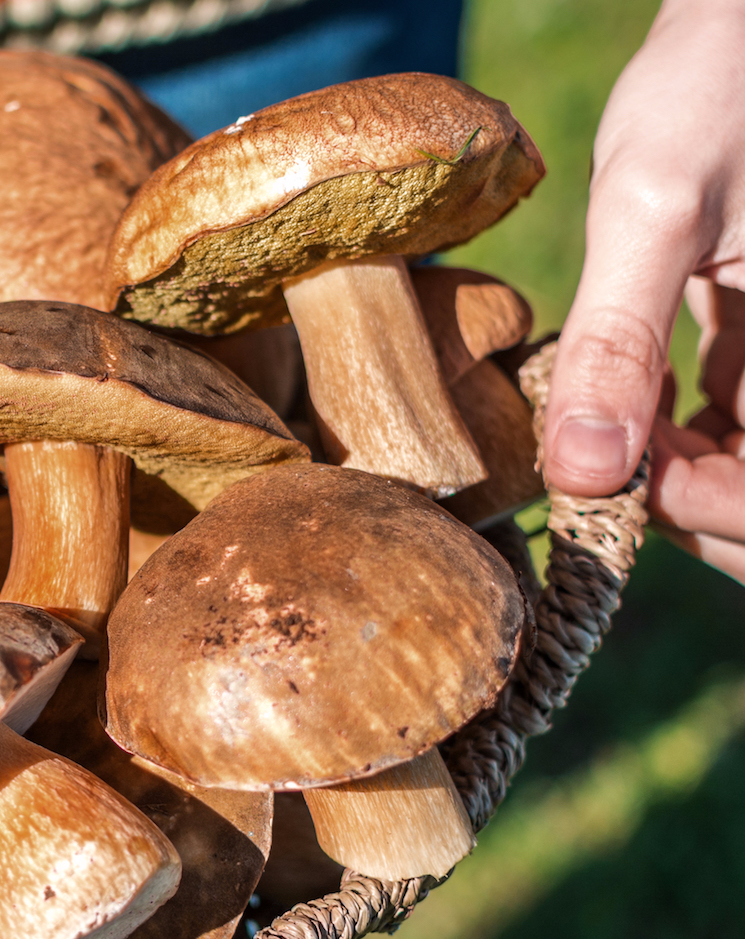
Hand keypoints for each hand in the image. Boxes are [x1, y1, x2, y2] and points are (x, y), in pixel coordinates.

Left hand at [542, 0, 744, 580]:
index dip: (712, 514)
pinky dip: (680, 435)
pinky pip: (736, 424)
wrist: (744, 18)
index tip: (621, 484)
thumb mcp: (656, 206)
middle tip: (604, 468)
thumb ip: (619, 343)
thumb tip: (584, 473)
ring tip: (604, 427)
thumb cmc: (723, 80)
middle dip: (694, 510)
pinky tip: (628, 399)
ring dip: (679, 476)